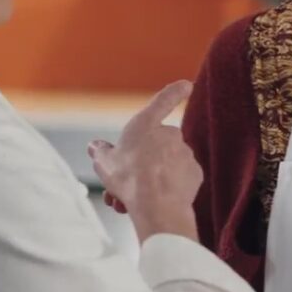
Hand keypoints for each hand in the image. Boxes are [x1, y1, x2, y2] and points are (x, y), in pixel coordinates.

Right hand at [87, 80, 201, 242]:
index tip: (186, 85)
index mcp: (146, 124)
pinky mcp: (195, 174)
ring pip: (165, 165)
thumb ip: (101, 152)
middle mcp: (170, 134)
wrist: (156, 206)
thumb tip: (96, 147)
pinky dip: (168, 188)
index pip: (163, 100)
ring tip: (133, 199)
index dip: (174, 91)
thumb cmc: (129, 179)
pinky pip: (179, 179)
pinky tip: (154, 202)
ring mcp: (185, 153)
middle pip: (155, 146)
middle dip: (141, 162)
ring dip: (150, 179)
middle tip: (125, 182)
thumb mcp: (104, 162)